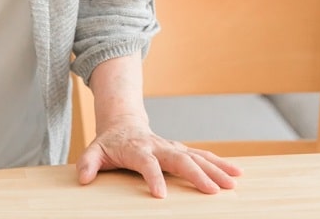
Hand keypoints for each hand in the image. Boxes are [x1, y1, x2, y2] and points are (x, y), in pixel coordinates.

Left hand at [75, 118, 242, 197]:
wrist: (125, 124)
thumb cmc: (110, 143)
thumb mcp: (95, 150)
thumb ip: (88, 163)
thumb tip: (83, 178)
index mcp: (138, 148)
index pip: (147, 164)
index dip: (153, 178)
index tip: (160, 196)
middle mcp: (160, 146)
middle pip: (181, 159)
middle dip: (198, 175)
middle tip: (213, 191)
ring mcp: (173, 148)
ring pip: (198, 157)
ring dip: (216, 169)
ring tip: (233, 182)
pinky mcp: (182, 151)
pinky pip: (204, 157)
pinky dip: (220, 164)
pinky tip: (235, 173)